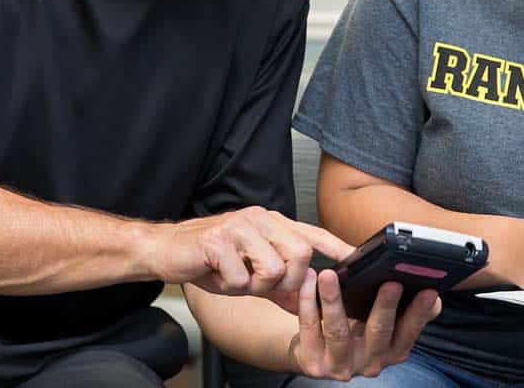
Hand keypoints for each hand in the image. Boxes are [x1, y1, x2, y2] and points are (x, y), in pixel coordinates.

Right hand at [159, 207, 354, 311]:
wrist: (166, 251)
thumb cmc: (210, 261)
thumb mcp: (250, 275)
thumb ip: (280, 286)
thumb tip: (307, 304)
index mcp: (271, 224)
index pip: (312, 233)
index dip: (337, 247)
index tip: (356, 260)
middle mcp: (260, 219)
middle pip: (301, 254)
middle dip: (287, 281)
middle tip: (260, 284)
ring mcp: (240, 225)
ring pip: (274, 268)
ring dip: (256, 286)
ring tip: (236, 277)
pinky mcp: (218, 239)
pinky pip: (242, 277)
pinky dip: (231, 285)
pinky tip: (218, 274)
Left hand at [289, 268, 440, 379]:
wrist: (317, 355)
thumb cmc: (356, 332)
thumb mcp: (387, 326)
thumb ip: (409, 312)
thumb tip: (435, 298)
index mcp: (393, 351)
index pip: (410, 331)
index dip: (419, 312)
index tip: (428, 291)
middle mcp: (371, 363)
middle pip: (378, 332)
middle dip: (385, 306)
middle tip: (390, 282)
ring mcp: (342, 366)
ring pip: (338, 331)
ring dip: (333, 300)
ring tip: (329, 275)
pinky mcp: (314, 364)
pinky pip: (310, 329)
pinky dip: (308, 303)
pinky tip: (309, 281)